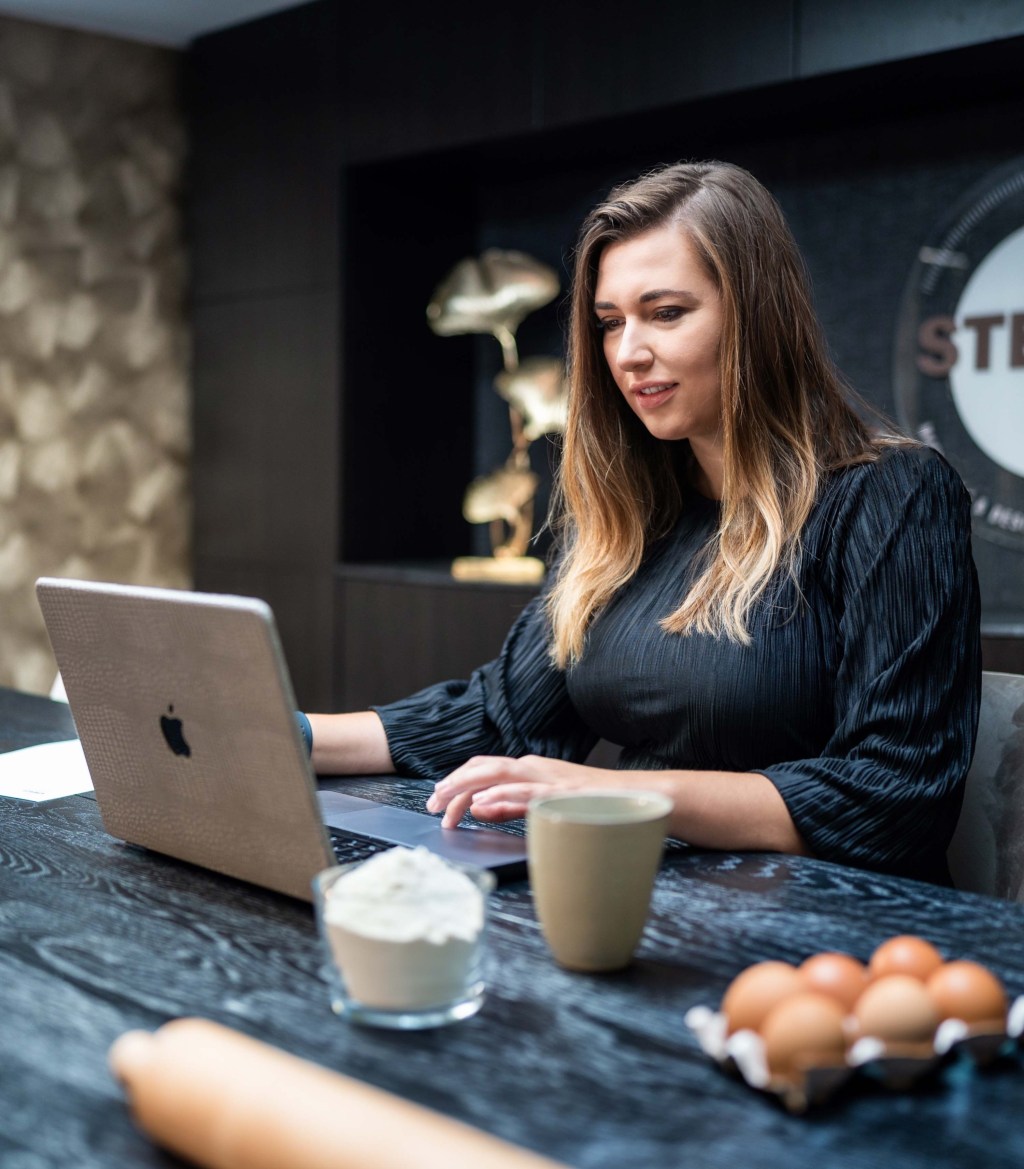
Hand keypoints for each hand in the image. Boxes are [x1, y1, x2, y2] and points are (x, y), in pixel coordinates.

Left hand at [425, 754, 617, 828]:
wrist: (634, 799)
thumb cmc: (590, 804)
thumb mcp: (540, 804)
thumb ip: (509, 806)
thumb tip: (477, 809)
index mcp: (528, 769)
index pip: (483, 769)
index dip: (457, 782)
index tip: (438, 801)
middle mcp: (532, 767)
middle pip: (482, 768)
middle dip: (452, 784)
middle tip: (431, 805)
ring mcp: (545, 777)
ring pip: (496, 774)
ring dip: (466, 787)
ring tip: (443, 803)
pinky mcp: (559, 792)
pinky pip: (524, 792)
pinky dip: (500, 796)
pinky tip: (480, 806)